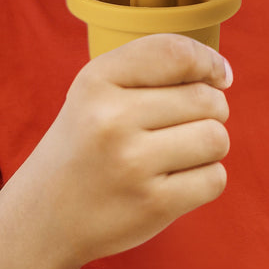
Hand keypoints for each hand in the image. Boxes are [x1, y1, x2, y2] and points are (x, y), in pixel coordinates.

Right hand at [4, 33, 232, 268]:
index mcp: (97, 80)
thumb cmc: (87, 140)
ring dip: (210, 143)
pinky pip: (214, 179)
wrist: (45, 215)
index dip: (208, 60)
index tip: (218, 74)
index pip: (176, 53)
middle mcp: (112, 118)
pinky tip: (178, 177)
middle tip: (184, 122)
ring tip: (182, 149)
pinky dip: (206, 177)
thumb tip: (223, 73)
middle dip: (210, 108)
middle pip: (206, 98)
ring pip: (216, 138)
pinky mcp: (152, 205)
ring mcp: (132, 164)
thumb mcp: (98, 87)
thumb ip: (152, 65)